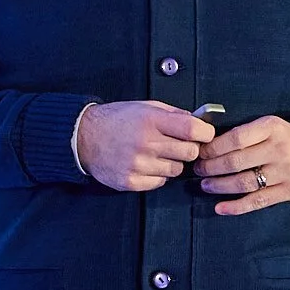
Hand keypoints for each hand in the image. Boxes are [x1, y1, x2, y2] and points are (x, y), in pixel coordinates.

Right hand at [75, 101, 214, 191]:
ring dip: (172, 163)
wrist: (84, 137)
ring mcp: (138, 165)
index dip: (205, 133)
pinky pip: (160, 182)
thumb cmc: (116, 120)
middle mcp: (145, 143)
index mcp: (151, 120)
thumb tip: (198, 121)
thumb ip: (173, 114)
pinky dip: (157, 175)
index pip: (192, 130)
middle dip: (188, 149)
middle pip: (189, 153)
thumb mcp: (145, 106)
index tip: (204, 134)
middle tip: (177, 144)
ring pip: (176, 170)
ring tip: (156, 153)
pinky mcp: (131, 182)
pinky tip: (146, 164)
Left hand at [193, 116, 289, 214]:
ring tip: (205, 185)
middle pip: (236, 162)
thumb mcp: (269, 126)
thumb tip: (208, 143)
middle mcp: (279, 149)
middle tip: (198, 170)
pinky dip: (236, 207)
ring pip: (244, 183)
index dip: (213, 148)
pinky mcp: (289, 191)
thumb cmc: (284, 138)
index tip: (200, 153)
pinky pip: (257, 201)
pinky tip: (220, 208)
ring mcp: (285, 172)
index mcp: (271, 127)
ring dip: (219, 186)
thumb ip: (245, 133)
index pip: (236, 138)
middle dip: (211, 168)